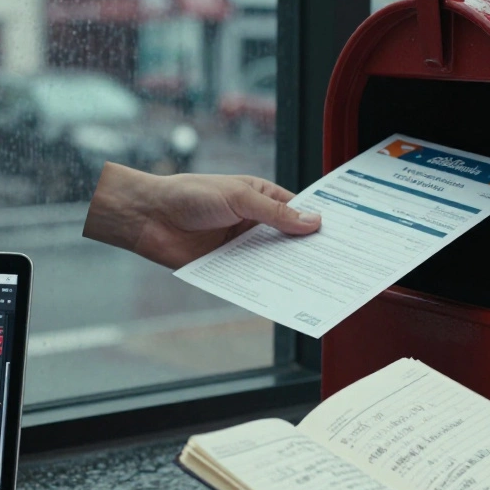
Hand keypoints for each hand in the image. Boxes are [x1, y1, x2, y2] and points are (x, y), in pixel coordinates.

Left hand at [82, 162, 319, 268]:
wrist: (148, 216)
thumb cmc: (189, 194)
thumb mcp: (238, 197)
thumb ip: (275, 213)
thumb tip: (313, 222)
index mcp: (260, 197)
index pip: (298, 211)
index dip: (317, 222)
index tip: (341, 237)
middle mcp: (253, 222)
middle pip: (287, 240)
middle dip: (307, 252)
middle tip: (334, 266)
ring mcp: (239, 246)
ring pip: (271, 261)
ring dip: (288, 271)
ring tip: (315, 285)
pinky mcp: (224, 267)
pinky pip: (248, 278)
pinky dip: (263, 285)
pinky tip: (281, 295)